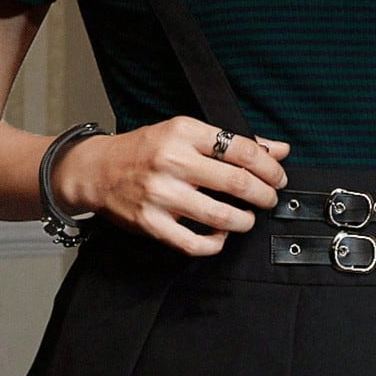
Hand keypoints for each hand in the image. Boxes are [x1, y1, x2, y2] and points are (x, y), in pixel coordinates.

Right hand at [54, 115, 290, 255]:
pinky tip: (220, 235)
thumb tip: (279, 149)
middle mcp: (172, 161)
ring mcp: (161, 195)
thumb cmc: (146, 149)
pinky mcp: (151, 223)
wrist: (96, 170)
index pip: (241, 149)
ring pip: (221, 216)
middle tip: (269, 198)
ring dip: (245, 220)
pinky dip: (215, 243)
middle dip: (264, 194)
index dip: (269, 166)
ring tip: (247, 218)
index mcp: (183, 132)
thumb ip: (233, 142)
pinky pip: (194, 243)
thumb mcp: (185, 133)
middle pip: (237, 182)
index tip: (278, 176)